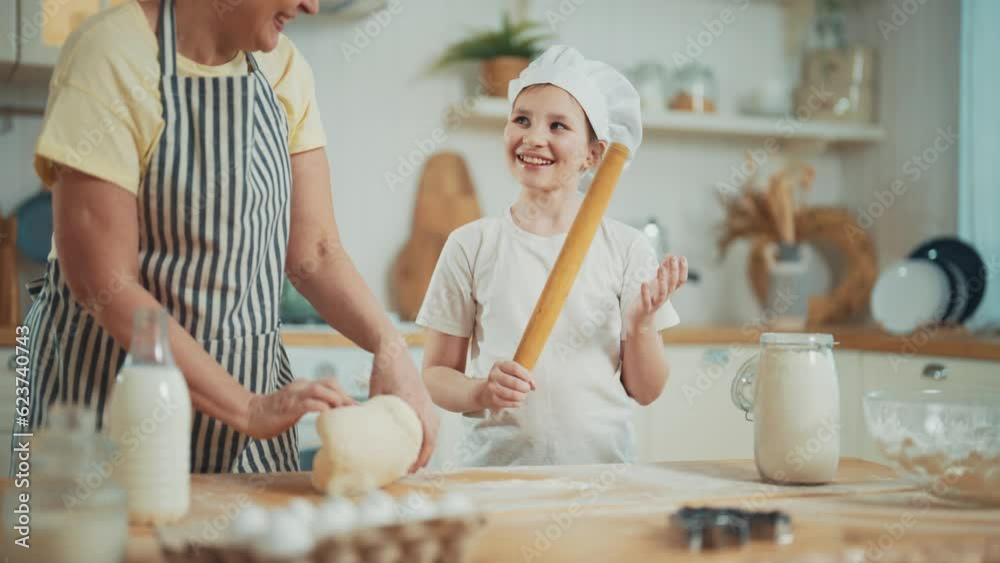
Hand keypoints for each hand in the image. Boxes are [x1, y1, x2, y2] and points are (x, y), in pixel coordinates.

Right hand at [244, 378, 356, 439]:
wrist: (249, 415)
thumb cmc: (274, 414)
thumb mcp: (297, 405)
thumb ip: (311, 404)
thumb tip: (332, 412)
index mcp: (303, 386)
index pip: (329, 383)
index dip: (344, 393)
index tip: (355, 407)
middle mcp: (301, 387)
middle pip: (329, 382)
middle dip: (344, 395)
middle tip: (354, 410)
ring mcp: (294, 396)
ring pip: (321, 390)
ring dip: (335, 399)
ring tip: (344, 411)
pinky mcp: (289, 407)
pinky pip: (309, 404)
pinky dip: (321, 408)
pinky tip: (328, 415)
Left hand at [368, 340, 439, 472]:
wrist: (393, 349)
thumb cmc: (382, 368)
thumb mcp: (376, 391)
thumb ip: (376, 412)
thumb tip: (366, 435)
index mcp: (414, 402)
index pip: (425, 433)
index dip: (421, 453)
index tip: (412, 467)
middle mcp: (424, 402)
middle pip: (433, 434)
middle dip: (426, 454)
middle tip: (413, 470)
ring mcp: (427, 399)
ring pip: (434, 428)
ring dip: (428, 445)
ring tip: (417, 461)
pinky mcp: (424, 398)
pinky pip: (431, 420)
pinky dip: (427, 434)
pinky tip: (417, 442)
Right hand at [476, 360, 535, 411]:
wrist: (488, 391)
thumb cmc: (506, 379)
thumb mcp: (514, 373)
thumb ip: (527, 376)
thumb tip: (533, 385)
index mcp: (499, 365)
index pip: (515, 368)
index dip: (525, 375)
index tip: (529, 380)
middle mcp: (494, 375)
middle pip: (515, 382)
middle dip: (525, 387)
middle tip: (527, 389)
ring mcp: (492, 387)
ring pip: (512, 394)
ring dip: (522, 396)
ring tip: (523, 396)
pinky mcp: (493, 399)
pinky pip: (509, 403)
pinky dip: (516, 403)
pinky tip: (518, 402)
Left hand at [627, 255, 687, 334]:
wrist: (640, 318)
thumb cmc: (650, 297)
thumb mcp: (658, 282)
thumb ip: (664, 270)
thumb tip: (670, 255)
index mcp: (669, 291)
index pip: (680, 281)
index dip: (683, 270)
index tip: (682, 258)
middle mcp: (665, 297)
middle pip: (672, 284)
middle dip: (673, 271)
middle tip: (673, 258)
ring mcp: (656, 303)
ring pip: (662, 293)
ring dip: (662, 280)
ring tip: (660, 268)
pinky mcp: (646, 308)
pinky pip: (647, 301)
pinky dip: (645, 293)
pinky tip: (644, 283)